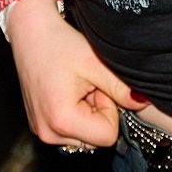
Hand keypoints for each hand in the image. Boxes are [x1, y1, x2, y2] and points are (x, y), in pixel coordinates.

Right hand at [3, 0, 144, 149]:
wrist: (29, 32)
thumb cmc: (60, 43)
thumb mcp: (96, 63)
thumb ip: (122, 88)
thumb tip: (142, 104)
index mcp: (61, 121)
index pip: (108, 136)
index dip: (109, 109)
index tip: (96, 85)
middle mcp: (48, 133)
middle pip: (95, 139)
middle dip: (98, 113)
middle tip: (86, 84)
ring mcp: (41, 131)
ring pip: (84, 137)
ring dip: (87, 114)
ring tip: (76, 86)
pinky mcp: (39, 126)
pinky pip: (69, 131)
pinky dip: (74, 114)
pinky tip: (67, 91)